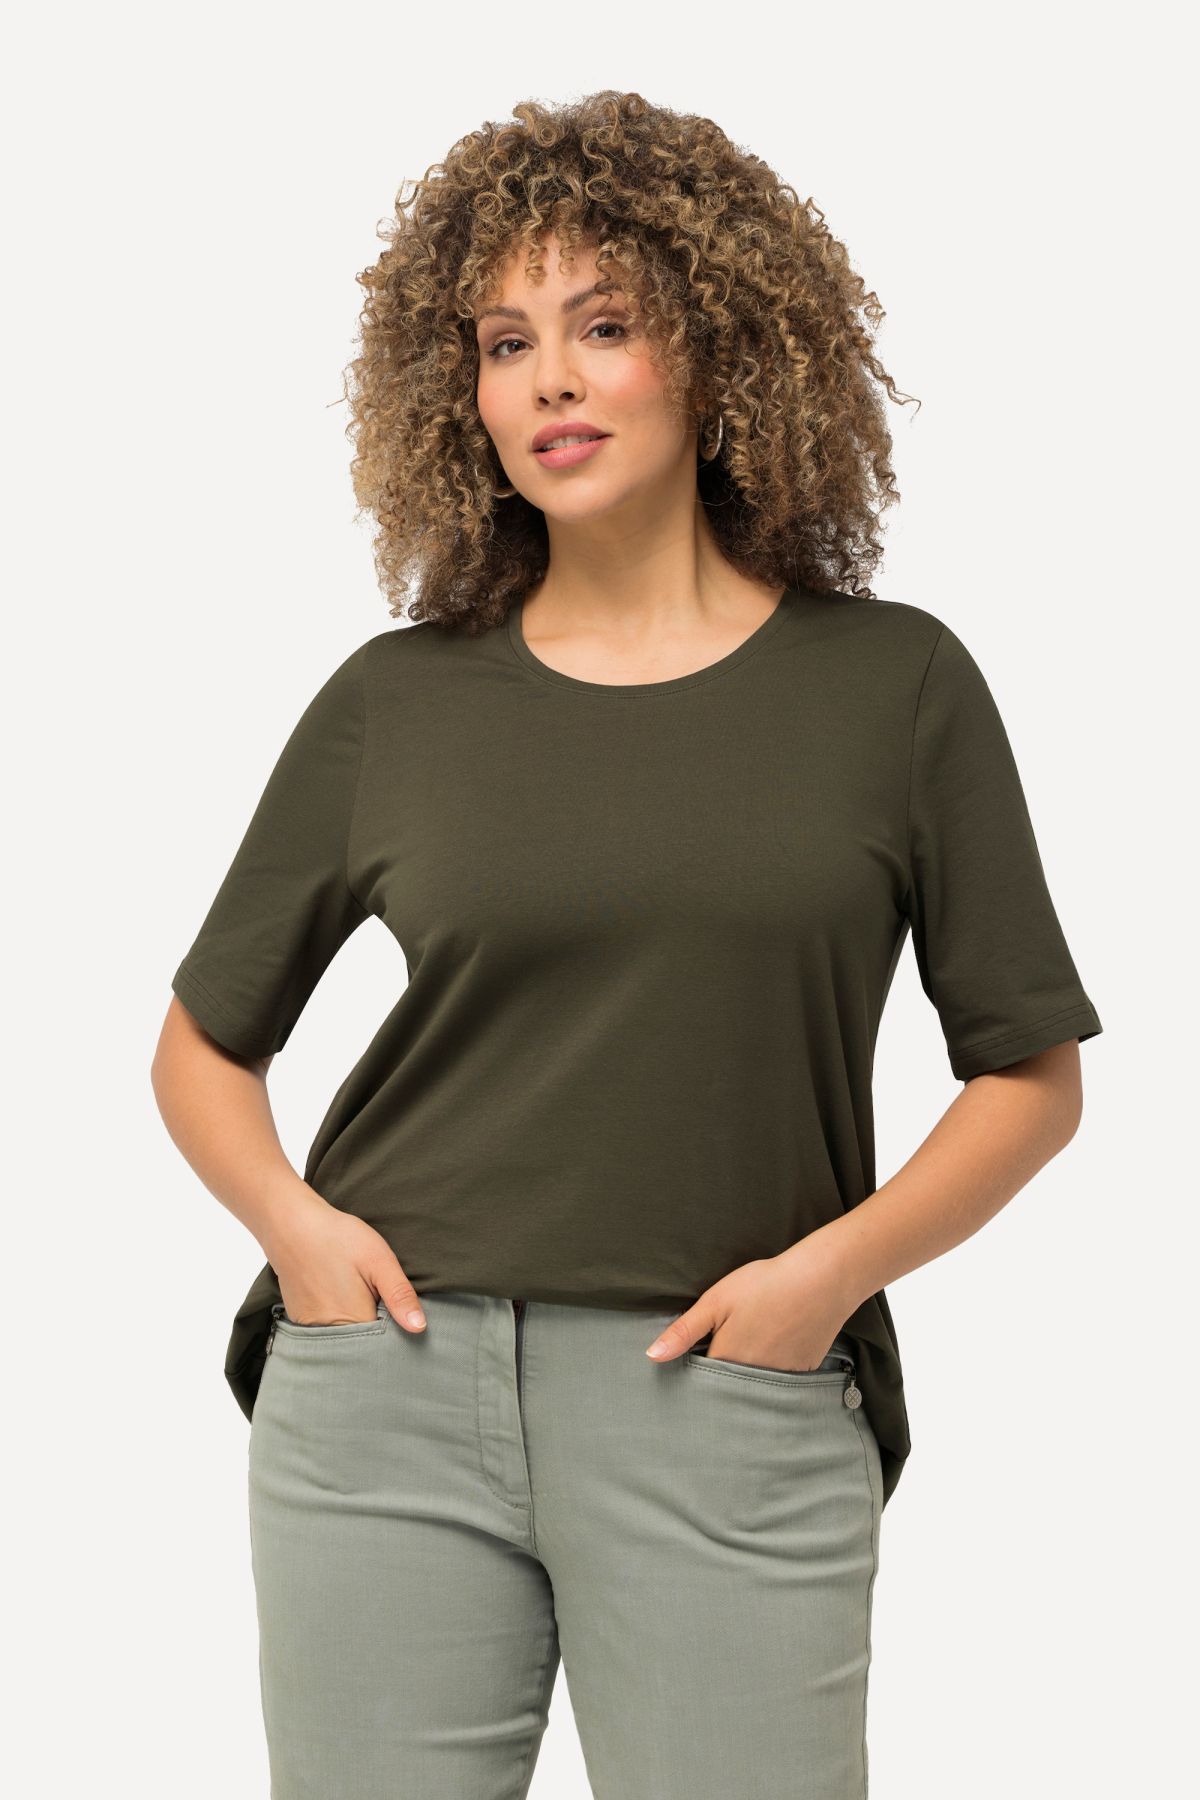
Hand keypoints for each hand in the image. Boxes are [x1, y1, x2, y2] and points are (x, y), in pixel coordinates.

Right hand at [262, 1187, 428, 1332]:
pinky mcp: (300, 1321)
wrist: (292, 1225)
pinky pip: (327, 1331)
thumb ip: (399, 1295)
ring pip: (345, 1339)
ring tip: (360, 1295)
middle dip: (378, 1333)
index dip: (398, 1335)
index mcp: (353, 1322)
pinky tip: (343, 1297)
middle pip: (363, 1347)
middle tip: (379, 1298)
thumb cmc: (337, 1239)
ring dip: (358, 1327)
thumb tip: (419, 1328)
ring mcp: (311, 1329)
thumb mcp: (379, 1260)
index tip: (402, 1317)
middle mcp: (329, 1334)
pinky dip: (339, 1321)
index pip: (383, 1347)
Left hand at [644, 1246, 854, 1369]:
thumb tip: (651, 1357)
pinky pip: (779, 1384)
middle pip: (727, 1389)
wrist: (822, 1279)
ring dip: (746, 1380)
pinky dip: (772, 1375)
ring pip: (753, 1389)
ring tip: (750, 1350)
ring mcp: (780, 1379)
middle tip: (726, 1350)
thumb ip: (683, 1332)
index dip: (694, 1372)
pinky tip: (775, 1350)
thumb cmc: (764, 1285)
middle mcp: (753, 1379)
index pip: (701, 1381)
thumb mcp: (716, 1301)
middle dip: (719, 1382)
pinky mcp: (802, 1373)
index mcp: (727, 1362)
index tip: (693, 1362)